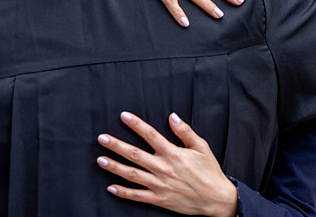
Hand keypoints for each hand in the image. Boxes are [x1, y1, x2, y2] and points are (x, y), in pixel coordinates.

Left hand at [97, 112, 237, 216]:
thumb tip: (172, 116)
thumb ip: (185, 131)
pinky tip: (111, 187)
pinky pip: (137, 196)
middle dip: (116, 145)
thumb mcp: (202, 147)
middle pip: (134, 154)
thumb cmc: (209, 171)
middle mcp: (163, 168)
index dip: (136, 124)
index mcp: (173, 153)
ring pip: (132, 174)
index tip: (124, 116)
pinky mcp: (159, 199)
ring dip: (114, 167)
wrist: (215, 199)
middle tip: (102, 138)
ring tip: (100, 159)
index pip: (150, 135)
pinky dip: (123, 192)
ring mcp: (159, 185)